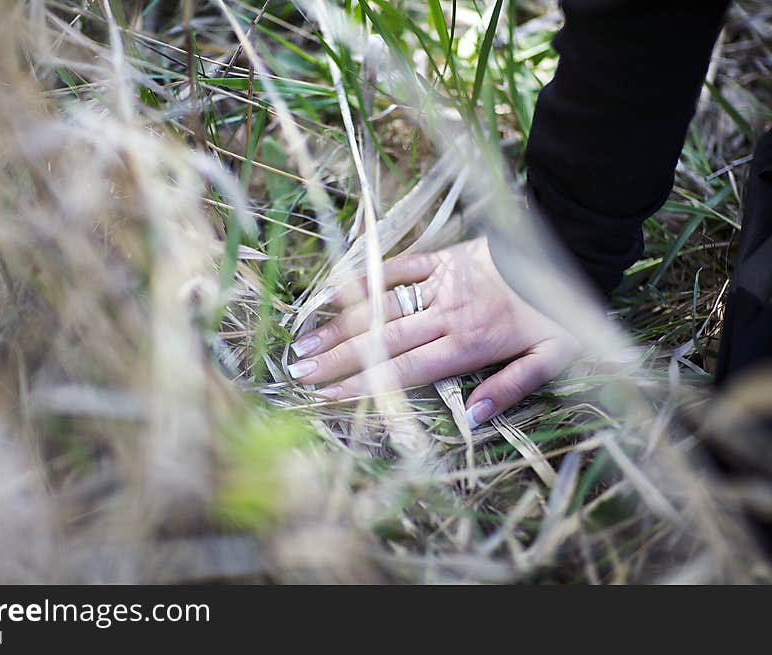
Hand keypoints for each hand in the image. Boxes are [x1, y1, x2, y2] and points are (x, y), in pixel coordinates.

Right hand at [288, 237, 580, 427]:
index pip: (405, 370)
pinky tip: (333, 292)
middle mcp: (446, 314)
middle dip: (337, 360)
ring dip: (339, 325)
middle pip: (382, 341)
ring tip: (304, 343)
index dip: (363, 384)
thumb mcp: (554, 357)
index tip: (327, 396)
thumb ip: (512, 387)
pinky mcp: (440, 258)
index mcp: (469, 344)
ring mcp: (439, 283)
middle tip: (299, 373)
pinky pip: (396, 267)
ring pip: (380, 306)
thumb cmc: (560, 309)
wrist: (572, 247)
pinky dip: (363, 278)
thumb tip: (472, 418)